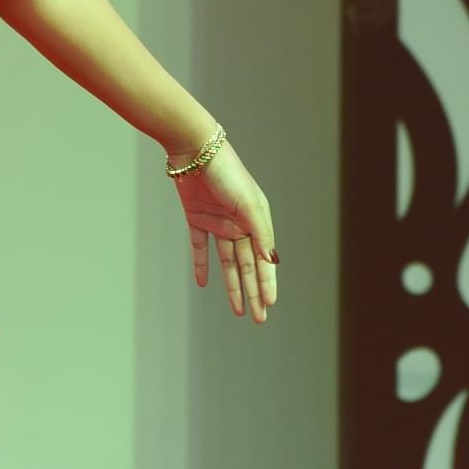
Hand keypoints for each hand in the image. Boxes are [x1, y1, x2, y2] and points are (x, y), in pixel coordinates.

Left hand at [172, 138, 277, 320]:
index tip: (270, 306)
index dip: (267, 283)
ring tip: (238, 309)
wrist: (195, 149)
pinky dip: (201, 265)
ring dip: (231, 286)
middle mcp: (239, 224)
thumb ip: (261, 234)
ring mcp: (218, 222)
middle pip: (247, 266)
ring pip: (227, 262)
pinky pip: (200, 247)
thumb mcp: (249, 204)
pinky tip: (203, 284)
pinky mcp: (196, 218)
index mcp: (257, 220)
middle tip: (258, 318)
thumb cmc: (227, 173)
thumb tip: (272, 262)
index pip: (263, 260)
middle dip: (253, 292)